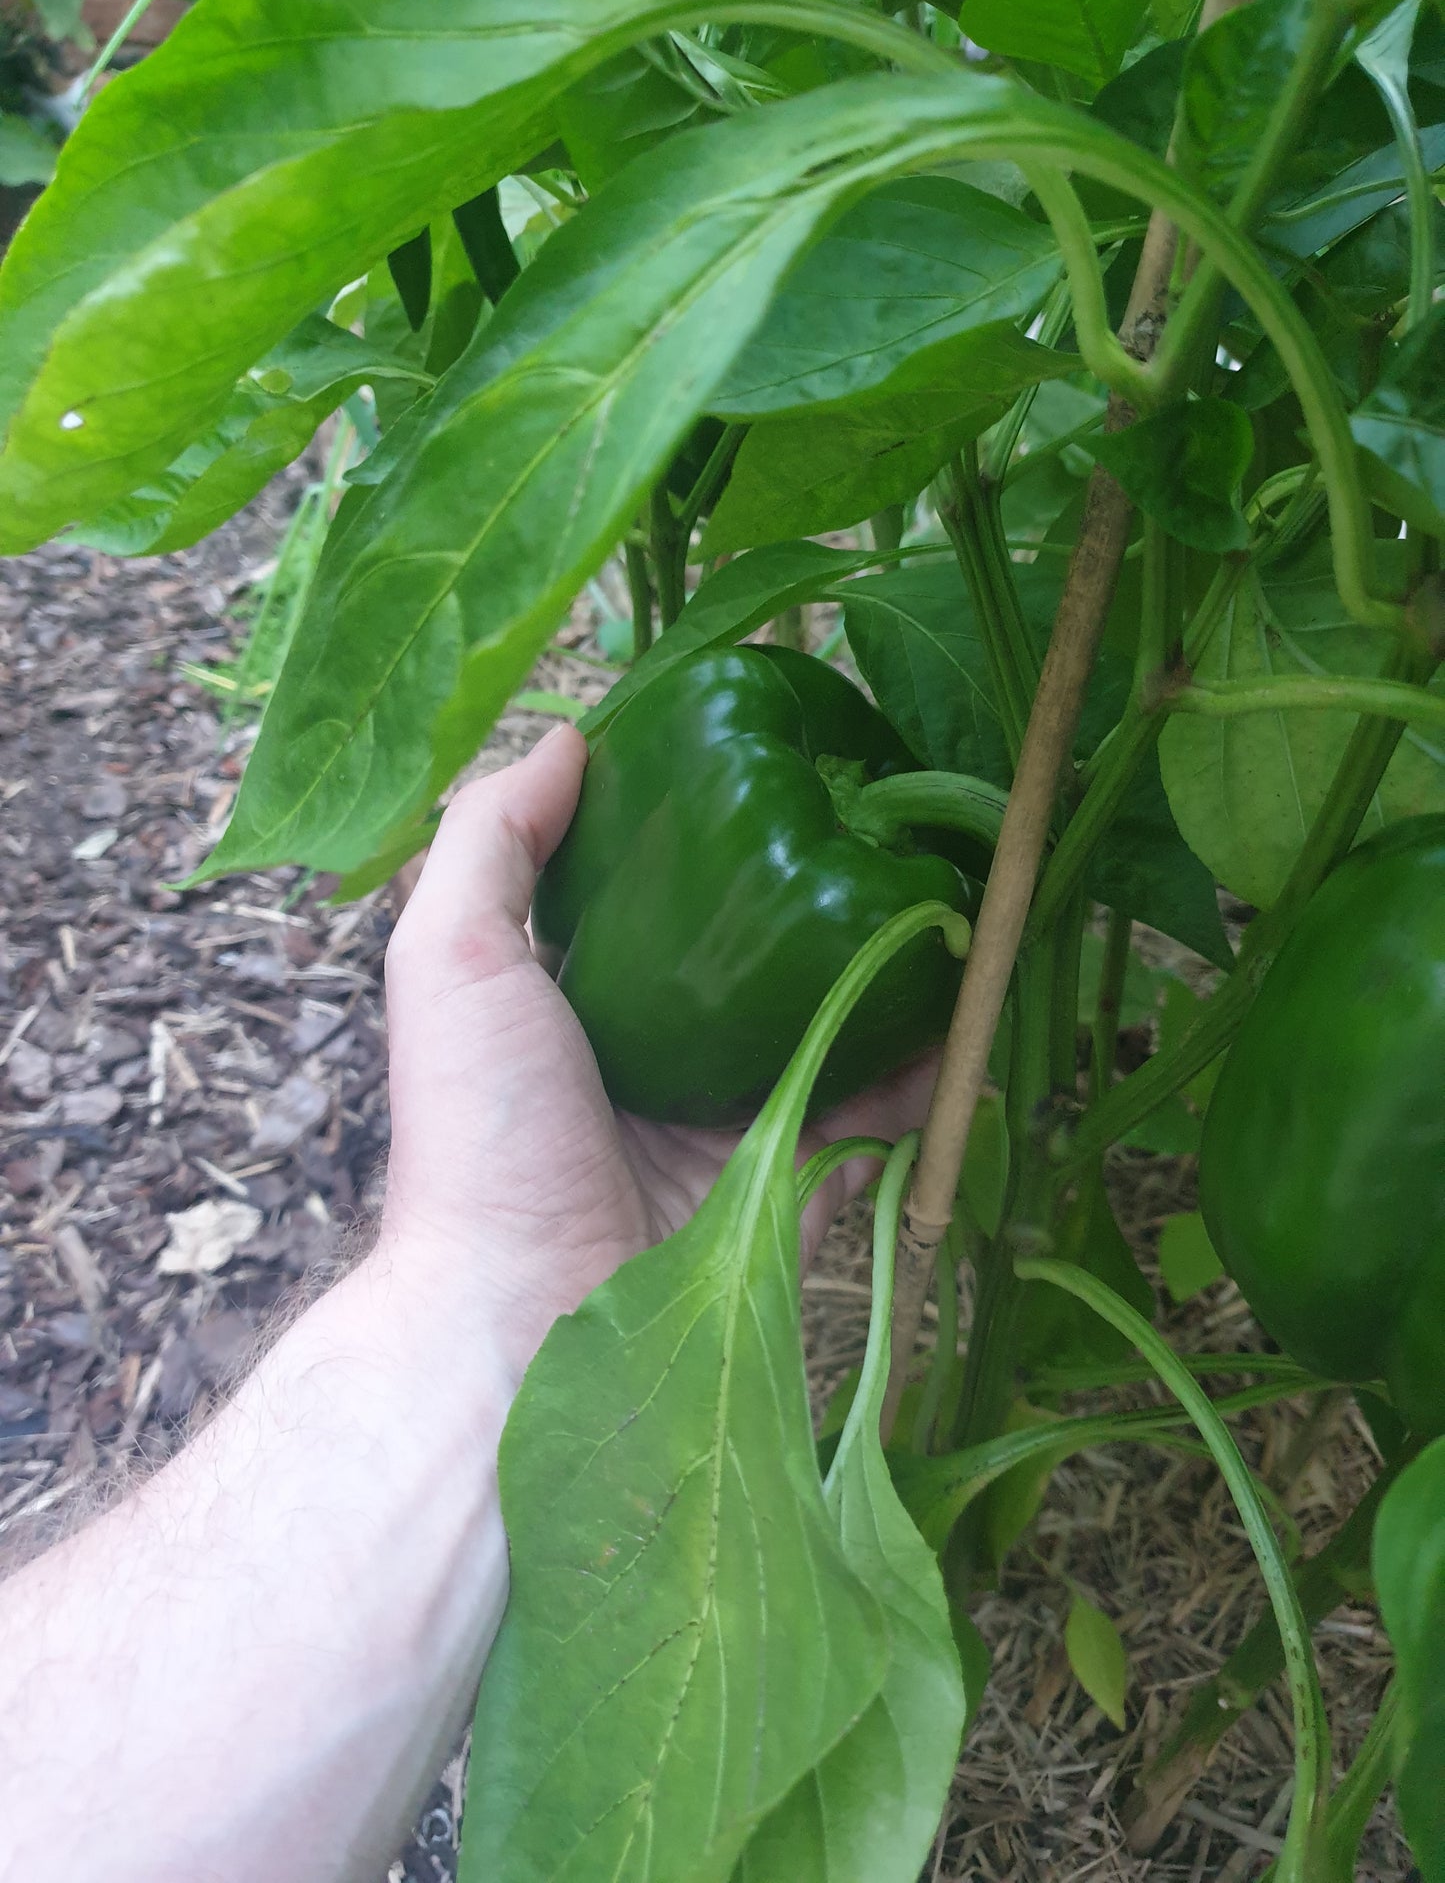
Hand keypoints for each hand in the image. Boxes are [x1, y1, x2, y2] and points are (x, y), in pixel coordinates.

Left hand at [381, 725, 935, 1379]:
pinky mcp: (795, 1180)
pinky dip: (926, 1066)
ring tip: (954, 898)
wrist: (526, 1313)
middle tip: (893, 827)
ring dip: (894, 972)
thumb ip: (494, 840)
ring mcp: (735, 1119)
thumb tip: (572, 737)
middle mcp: (661, 1054)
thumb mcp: (452, 956)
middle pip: (759, 957)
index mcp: (583, 1001)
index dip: (712, 830)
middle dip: (822, 898)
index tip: (779, 762)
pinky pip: (877, 1113)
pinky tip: (967, 1005)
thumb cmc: (480, 1127)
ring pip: (833, 1027)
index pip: (661, 895)